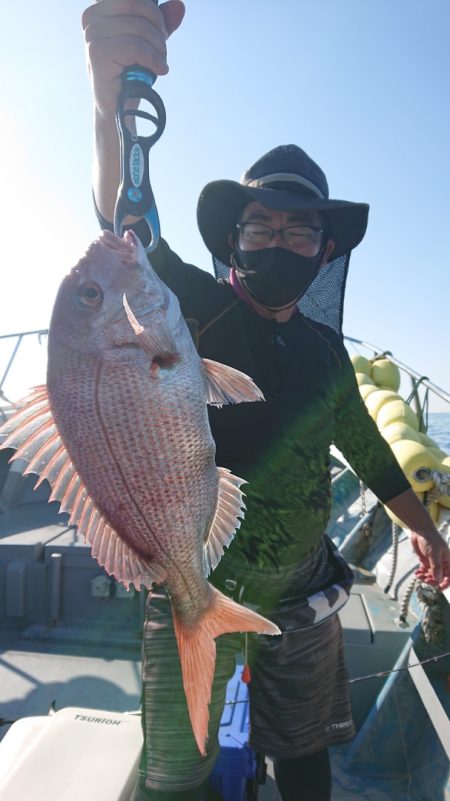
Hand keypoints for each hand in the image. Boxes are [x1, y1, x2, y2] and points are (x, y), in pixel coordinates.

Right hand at [82, 0, 184, 116]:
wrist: (119, 108)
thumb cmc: (131, 73)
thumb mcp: (149, 42)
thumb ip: (161, 22)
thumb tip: (179, 5)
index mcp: (101, 8)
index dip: (155, 14)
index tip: (160, 33)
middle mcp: (91, 17)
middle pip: (141, 7)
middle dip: (159, 30)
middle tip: (161, 52)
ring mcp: (92, 35)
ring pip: (141, 28)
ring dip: (158, 49)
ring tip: (158, 64)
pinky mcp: (97, 53)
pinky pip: (136, 46)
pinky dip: (153, 59)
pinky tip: (158, 70)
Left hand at [410, 530, 449, 589]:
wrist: (420, 531)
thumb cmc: (430, 539)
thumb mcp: (434, 553)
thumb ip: (436, 566)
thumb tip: (438, 580)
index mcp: (448, 562)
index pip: (449, 576)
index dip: (445, 583)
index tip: (438, 588)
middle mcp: (441, 564)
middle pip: (439, 578)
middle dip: (432, 581)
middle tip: (425, 580)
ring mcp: (433, 564)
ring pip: (431, 577)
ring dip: (425, 578)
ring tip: (419, 575)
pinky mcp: (425, 563)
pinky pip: (424, 572)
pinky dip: (420, 574)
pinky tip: (416, 573)